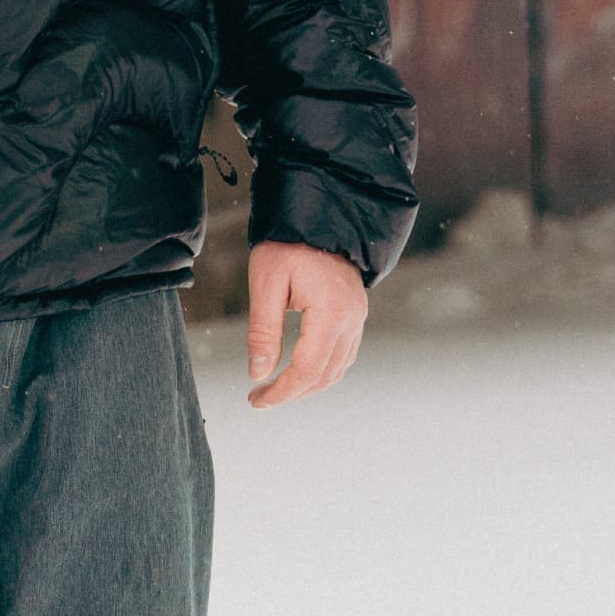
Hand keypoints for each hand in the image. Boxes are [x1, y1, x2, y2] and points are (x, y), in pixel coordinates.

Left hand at [246, 239, 366, 408]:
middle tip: (259, 397)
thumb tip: (258, 373)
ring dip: (307, 384)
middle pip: (325, 375)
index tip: (256, 400)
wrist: (318, 215)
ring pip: (337, 369)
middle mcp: (351, 319)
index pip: (308, 369)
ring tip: (275, 387)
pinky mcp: (355, 313)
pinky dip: (321, 369)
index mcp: (330, 312)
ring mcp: (357, 316)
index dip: (282, 392)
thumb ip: (263, 331)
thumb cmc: (288, 244)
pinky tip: (298, 369)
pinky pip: (343, 354)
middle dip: (291, 392)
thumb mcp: (266, 284)